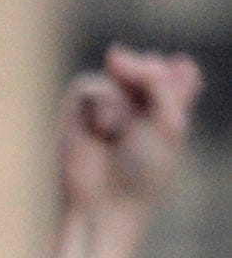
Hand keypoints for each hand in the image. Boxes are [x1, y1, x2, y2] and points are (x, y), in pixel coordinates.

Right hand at [58, 47, 201, 222]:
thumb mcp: (169, 124)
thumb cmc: (143, 174)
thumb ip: (155, 81)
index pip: (180, 71)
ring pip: (120, 72)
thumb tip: (111, 51)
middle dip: (150, 88)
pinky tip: (99, 133)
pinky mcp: (77, 108)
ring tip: (116, 136)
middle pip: (151, 64)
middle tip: (141, 126)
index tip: (172, 123)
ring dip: (124, 106)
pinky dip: (101, 110)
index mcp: (170, 104)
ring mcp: (108, 100)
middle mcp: (139, 98)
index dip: (176, 88)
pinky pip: (90, 86)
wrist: (104, 205)